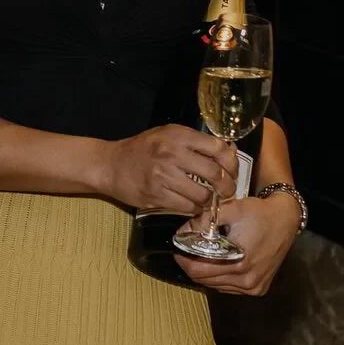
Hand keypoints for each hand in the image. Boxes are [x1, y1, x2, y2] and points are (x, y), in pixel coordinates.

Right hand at [96, 125, 237, 213]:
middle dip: (226, 187)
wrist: (111, 165)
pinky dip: (194, 209)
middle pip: (214, 174)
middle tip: (227, 192)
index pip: (218, 148)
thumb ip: (194, 142)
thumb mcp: (167, 135)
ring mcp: (163, 175)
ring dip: (210, 201)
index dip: (232, 163)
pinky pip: (186, 206)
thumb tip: (228, 151)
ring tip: (210, 201)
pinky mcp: (156, 195)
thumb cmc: (142, 149)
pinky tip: (193, 205)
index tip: (233, 172)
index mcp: (178, 135)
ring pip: (202, 195)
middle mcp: (171, 153)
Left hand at [174, 194, 298, 294]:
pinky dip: (219, 276)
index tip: (177, 249)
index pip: (199, 270)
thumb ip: (203, 221)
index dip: (184, 259)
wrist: (285, 220)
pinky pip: (228, 287)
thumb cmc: (258, 213)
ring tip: (204, 253)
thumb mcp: (229, 209)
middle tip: (187, 250)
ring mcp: (254, 287)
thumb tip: (183, 233)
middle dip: (192, 265)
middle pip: (204, 280)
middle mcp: (248, 280)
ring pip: (215, 286)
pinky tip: (220, 261)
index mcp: (239, 262)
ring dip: (206, 272)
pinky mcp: (258, 289)